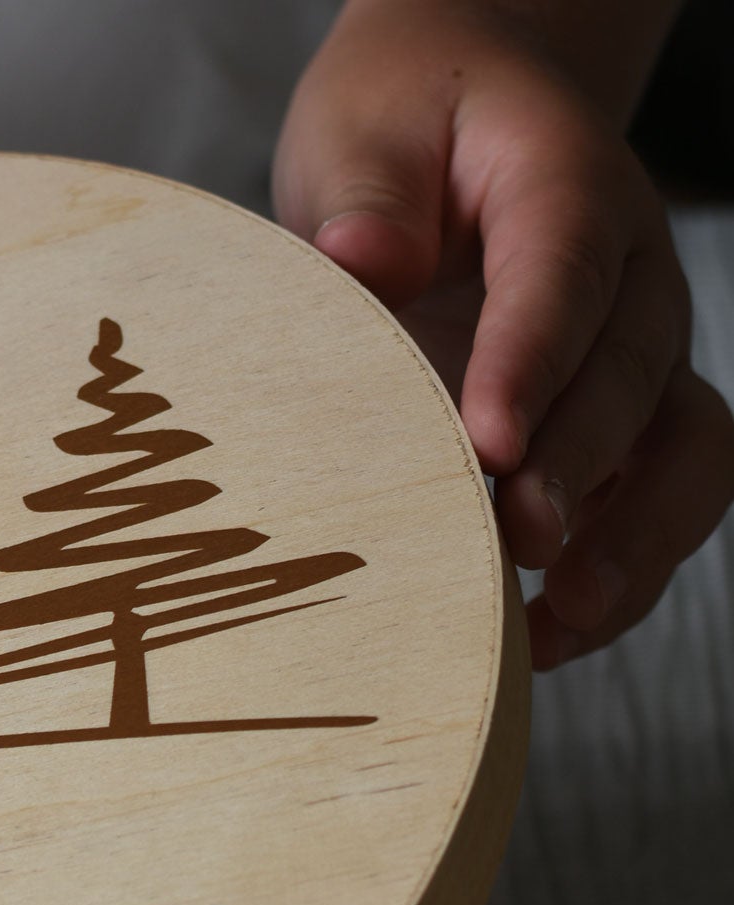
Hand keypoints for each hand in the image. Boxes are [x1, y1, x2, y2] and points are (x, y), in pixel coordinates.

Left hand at [275, 0, 733, 670]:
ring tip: (559, 621)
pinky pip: (652, 508)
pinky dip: (614, 578)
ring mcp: (636, 359)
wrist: (456, 120)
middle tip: (518, 538)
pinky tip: (541, 640)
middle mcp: (628, 277)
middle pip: (635, 373)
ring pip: (684, 453)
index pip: (565, 270)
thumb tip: (363, 263)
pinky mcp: (619, 429)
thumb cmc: (403, 128)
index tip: (489, 442)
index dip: (533, 359)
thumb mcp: (363, 128)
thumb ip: (365, 192)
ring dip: (633, 542)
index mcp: (566, 185)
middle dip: (581, 466)